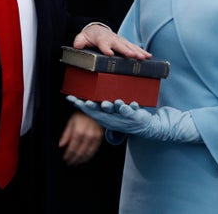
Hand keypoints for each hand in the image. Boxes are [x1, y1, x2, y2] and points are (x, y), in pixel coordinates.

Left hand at [58, 112, 102, 165]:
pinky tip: (84, 158)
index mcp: (78, 132)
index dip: (68, 155)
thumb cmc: (82, 114)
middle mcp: (87, 136)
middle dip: (73, 159)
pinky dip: (88, 157)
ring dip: (81, 160)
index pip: (72, 148)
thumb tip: (60, 145)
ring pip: (87, 154)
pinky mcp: (100, 138)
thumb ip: (66, 134)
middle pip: (79, 153)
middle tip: (69, 163)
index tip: (65, 159)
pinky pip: (94, 151)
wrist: (95, 109)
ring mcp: (95, 138)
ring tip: (76, 163)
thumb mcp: (71, 122)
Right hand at [67, 96, 201, 142]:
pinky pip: (130, 111)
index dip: (80, 105)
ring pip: (115, 112)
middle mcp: (113, 119)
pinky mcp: (135, 117)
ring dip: (111, 107)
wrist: (147, 127)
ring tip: (106, 102)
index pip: (90, 111)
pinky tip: (125, 102)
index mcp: (106, 117)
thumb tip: (91, 91)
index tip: (70, 97)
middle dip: (92, 108)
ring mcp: (123, 119)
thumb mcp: (114, 110)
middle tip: (85, 102)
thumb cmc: (128, 115)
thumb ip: (102, 102)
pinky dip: (128, 107)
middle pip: (100, 113)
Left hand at [73, 24, 150, 59]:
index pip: (103, 43)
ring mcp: (120, 41)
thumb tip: (77, 45)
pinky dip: (142, 51)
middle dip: (127, 51)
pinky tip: (149, 56)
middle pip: (120, 45)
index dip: (106, 48)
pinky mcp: (125, 43)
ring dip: (137, 52)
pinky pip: (134, 47)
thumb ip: (79, 41)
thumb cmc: (90, 36)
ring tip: (144, 57)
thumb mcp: (82, 38)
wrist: (97, 30)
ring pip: (130, 46)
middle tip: (133, 56)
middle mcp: (113, 39)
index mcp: (102, 38)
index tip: (109, 53)